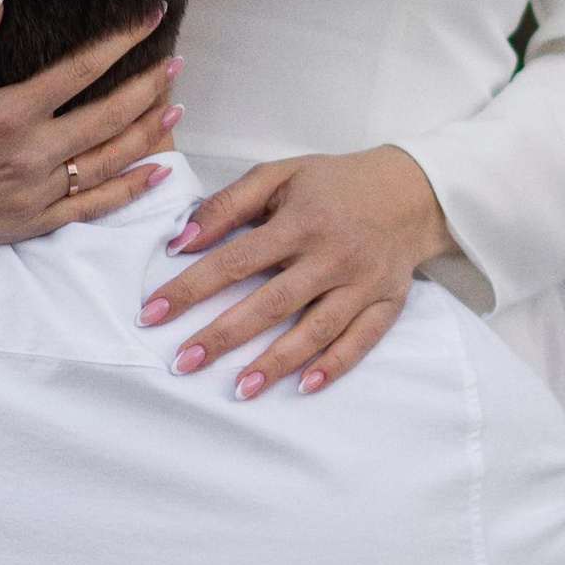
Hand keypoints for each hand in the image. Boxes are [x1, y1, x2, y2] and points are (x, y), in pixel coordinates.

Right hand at [0, 1, 179, 247]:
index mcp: (3, 116)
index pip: (80, 71)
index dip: (122, 41)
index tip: (152, 17)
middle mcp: (25, 158)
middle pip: (107, 118)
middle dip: (146, 87)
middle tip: (176, 61)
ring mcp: (29, 196)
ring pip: (107, 162)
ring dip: (147, 134)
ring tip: (176, 106)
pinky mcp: (25, 224)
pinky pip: (90, 208)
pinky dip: (128, 191)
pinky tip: (156, 172)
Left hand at [139, 146, 452, 397]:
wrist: (410, 189)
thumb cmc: (334, 183)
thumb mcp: (279, 175)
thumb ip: (228, 204)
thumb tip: (183, 241)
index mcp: (301, 220)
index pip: (236, 260)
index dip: (192, 288)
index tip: (153, 314)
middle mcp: (333, 254)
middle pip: (272, 303)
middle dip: (225, 336)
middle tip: (184, 362)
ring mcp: (363, 283)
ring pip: (316, 329)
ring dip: (276, 362)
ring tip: (239, 389)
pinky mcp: (387, 303)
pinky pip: (361, 341)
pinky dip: (334, 365)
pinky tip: (304, 386)